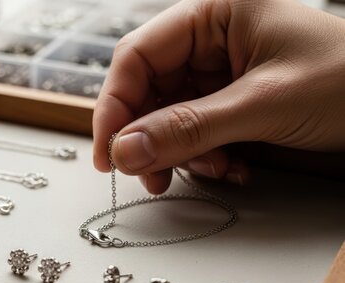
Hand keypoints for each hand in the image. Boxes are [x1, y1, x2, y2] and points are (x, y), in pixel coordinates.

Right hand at [93, 0, 344, 193]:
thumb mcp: (265, 104)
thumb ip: (189, 128)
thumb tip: (124, 151)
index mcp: (213, 14)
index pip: (138, 56)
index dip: (114, 106)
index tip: (106, 154)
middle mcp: (211, 41)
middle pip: (148, 91)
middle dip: (149, 138)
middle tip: (150, 178)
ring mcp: (221, 74)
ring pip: (168, 117)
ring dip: (180, 153)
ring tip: (212, 172)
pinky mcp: (233, 103)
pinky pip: (196, 133)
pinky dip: (205, 157)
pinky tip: (233, 169)